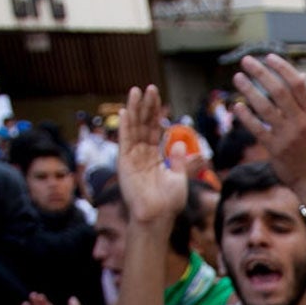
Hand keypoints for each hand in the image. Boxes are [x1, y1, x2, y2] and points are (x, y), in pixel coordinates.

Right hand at [116, 84, 187, 226]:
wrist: (158, 216)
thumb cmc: (169, 202)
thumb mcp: (179, 177)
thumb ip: (180, 160)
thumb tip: (180, 143)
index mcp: (155, 157)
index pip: (154, 130)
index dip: (156, 114)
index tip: (158, 97)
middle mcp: (142, 154)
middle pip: (143, 125)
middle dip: (146, 106)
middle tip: (150, 88)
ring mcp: (133, 157)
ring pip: (134, 128)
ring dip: (135, 110)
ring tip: (136, 91)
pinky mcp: (125, 162)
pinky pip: (125, 140)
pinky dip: (126, 126)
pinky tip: (126, 111)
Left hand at [235, 53, 305, 210]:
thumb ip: (303, 101)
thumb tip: (298, 75)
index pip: (297, 84)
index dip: (282, 68)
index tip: (268, 57)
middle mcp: (300, 123)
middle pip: (279, 91)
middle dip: (261, 73)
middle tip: (246, 62)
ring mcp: (287, 136)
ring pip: (265, 107)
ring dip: (249, 90)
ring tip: (238, 78)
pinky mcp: (274, 149)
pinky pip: (257, 128)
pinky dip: (245, 116)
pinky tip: (237, 106)